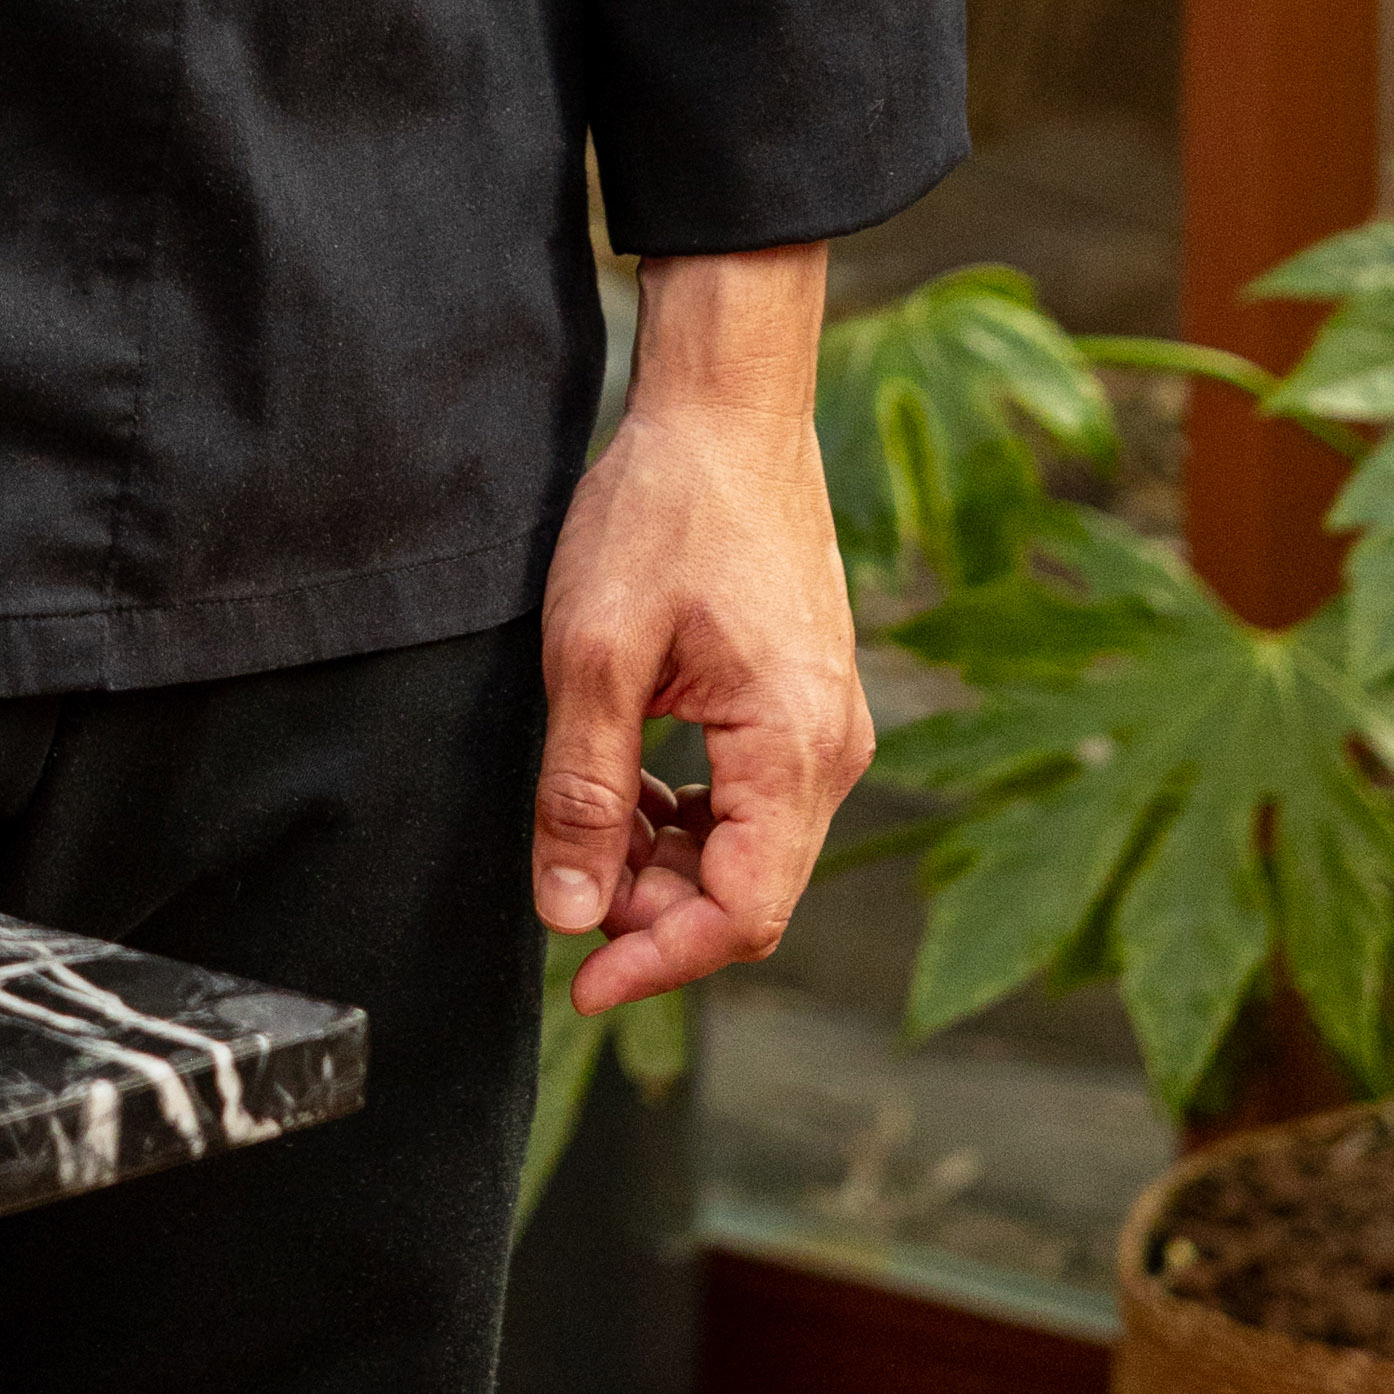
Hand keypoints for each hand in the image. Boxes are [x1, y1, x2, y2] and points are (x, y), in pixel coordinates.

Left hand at [531, 246, 865, 1018]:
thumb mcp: (593, 654)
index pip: (743, 914)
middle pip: (748, 891)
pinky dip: (685, 814)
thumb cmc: (663, 513)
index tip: (580, 983)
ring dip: (663, 863)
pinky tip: (623, 784)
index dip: (658, 961)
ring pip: (746, 849)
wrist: (726, 410)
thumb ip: (585, 792)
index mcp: (796, 748)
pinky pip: (749, 799)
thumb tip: (571, 913)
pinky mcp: (801, 705)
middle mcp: (832, 752)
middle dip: (652, 911)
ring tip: (580, 829)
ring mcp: (824, 728)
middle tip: (561, 884)